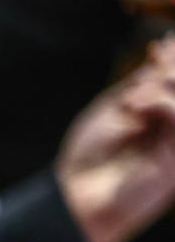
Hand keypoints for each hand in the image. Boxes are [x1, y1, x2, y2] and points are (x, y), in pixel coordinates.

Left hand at [57, 36, 174, 241]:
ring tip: (133, 98)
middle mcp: (173, 131)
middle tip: (155, 59)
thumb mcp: (112, 107)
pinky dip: (162, 103)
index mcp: (160, 119)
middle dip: (174, 68)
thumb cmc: (87, 156)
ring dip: (165, 86)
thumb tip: (164, 47)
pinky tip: (135, 106)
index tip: (158, 45)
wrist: (76, 196)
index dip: (173, 61)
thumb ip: (142, 82)